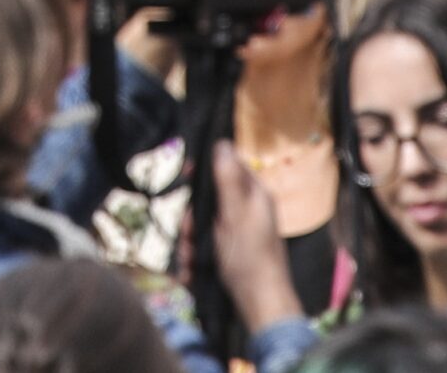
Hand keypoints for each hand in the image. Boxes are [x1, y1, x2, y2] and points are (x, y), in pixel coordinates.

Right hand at [207, 141, 304, 335]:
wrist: (259, 306)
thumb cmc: (250, 258)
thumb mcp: (235, 215)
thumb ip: (228, 179)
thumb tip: (222, 141)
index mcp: (254, 196)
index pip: (228, 167)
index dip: (206, 169)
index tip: (187, 175)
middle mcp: (246, 211)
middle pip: (208, 199)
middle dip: (193, 219)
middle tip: (190, 234)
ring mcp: (236, 234)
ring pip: (201, 225)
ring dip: (190, 242)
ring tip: (192, 260)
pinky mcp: (227, 253)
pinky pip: (203, 246)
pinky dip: (194, 257)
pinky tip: (192, 271)